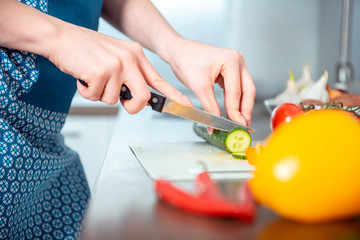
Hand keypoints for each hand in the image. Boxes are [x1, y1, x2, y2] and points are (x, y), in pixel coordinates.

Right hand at [47, 23, 191, 113]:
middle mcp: (129, 59)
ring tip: (92, 78)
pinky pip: (97, 97)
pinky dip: (87, 92)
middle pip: (143, 96)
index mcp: (136, 55)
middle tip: (120, 101)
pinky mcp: (100, 72)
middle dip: (131, 106)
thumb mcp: (115, 56)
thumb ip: (129, 75)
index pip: (158, 79)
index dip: (173, 96)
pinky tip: (83, 78)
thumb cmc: (86, 49)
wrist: (60, 37)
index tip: (185, 106)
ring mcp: (115, 65)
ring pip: (114, 100)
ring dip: (100, 94)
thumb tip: (136, 97)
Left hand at [164, 38, 255, 125]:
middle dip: (245, 109)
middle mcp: (237, 60)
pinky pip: (236, 87)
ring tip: (239, 121)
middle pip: (247, 90)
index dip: (236, 111)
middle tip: (243, 126)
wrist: (177, 51)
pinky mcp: (231, 69)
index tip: (237, 125)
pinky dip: (234, 99)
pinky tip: (232, 111)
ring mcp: (236, 64)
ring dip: (241, 106)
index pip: (236, 92)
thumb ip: (210, 107)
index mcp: (231, 60)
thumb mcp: (199, 87)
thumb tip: (215, 123)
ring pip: (244, 89)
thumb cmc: (186, 60)